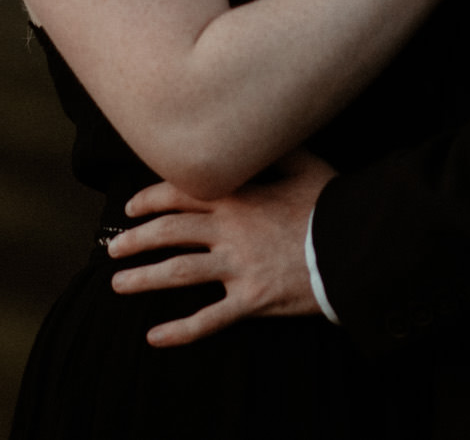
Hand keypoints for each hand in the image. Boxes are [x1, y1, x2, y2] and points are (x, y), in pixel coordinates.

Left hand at [106, 149, 336, 346]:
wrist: (357, 246)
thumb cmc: (332, 206)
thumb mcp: (307, 166)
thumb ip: (277, 151)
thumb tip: (259, 132)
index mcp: (239, 198)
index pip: (181, 194)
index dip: (150, 200)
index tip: (130, 208)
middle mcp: (231, 231)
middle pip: (170, 233)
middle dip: (136, 240)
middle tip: (113, 249)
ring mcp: (239, 267)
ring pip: (179, 273)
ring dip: (144, 279)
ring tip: (118, 284)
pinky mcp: (251, 300)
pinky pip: (209, 319)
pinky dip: (180, 330)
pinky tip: (154, 336)